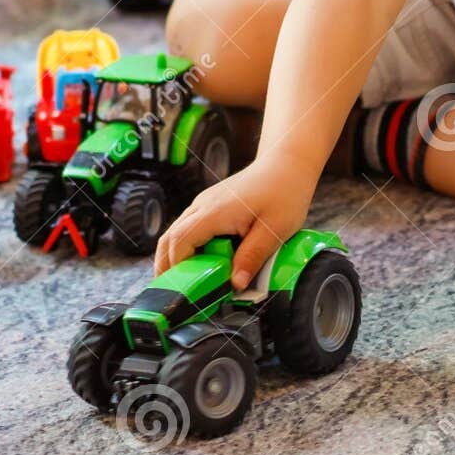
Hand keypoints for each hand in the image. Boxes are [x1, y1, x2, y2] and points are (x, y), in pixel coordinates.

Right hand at [154, 157, 317, 289]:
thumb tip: (236, 285)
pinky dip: (188, 247)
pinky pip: (190, 227)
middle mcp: (203, 206)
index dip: (176, 268)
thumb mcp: (275, 230)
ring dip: (176, 257)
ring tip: (186, 283)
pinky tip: (202, 262)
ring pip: (176, 232)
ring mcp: (205, 203)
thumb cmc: (284, 191)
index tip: (182, 289)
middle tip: (173, 292)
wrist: (287, 162)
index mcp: (214, 212)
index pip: (179, 242)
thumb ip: (253, 257)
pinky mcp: (211, 205)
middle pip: (169, 238)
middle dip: (167, 267)